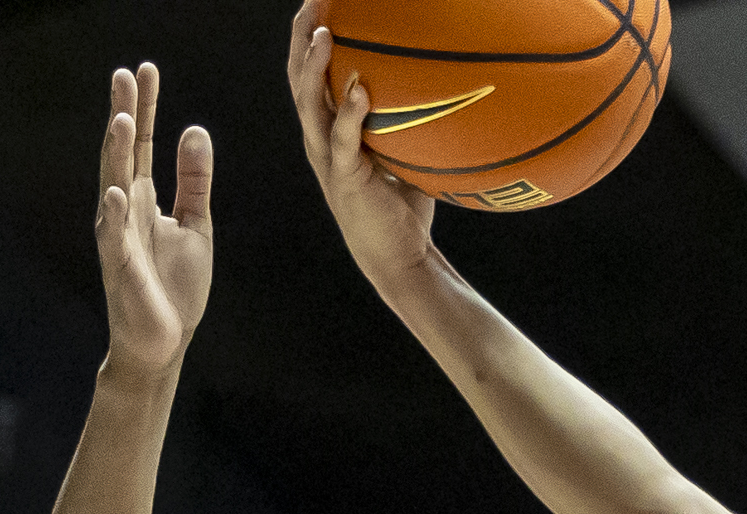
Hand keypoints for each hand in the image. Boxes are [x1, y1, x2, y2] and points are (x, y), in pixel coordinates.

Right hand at [95, 64, 213, 378]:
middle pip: (122, 154)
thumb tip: (195, 129)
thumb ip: (193, 181)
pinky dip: (114, 215)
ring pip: (114, 187)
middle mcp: (124, 210)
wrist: (161, 341)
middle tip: (124, 74)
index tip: (145, 69)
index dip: (144, 107)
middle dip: (123, 114)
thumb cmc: (173, 285)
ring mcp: (119, 237)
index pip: (140, 143)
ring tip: (119, 118)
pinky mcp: (122, 269)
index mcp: (143, 198)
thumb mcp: (195, 225)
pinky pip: (115, 238)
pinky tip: (115, 191)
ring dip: (114, 154)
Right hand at [288, 0, 437, 286]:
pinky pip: (342, 139)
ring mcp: (326, 157)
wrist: (398, 256)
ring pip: (308, 102)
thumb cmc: (405, 207)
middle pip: (298, 76)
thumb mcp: (407, 155)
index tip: (320, 3)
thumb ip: (412, 123)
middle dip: (300, 36)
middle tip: (311, 2)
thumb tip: (448, 87)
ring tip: (321, 33)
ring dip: (313, 66)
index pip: (311, 74)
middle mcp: (319, 137)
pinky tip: (361, 87)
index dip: (309, 36)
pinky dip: (350, 112)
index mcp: (329, 129)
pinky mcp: (342, 177)